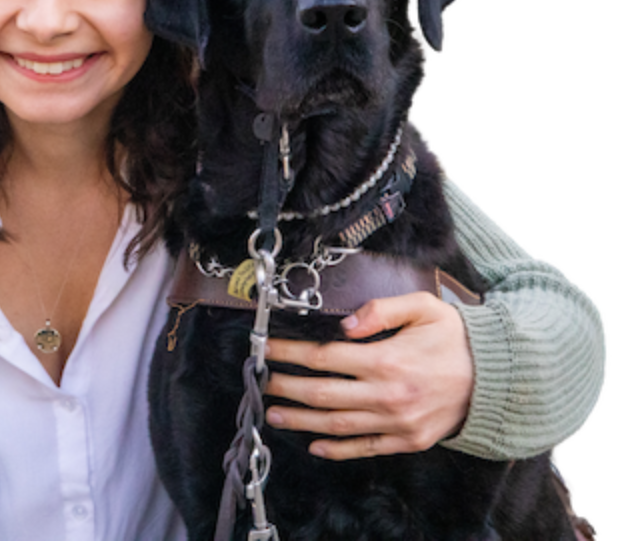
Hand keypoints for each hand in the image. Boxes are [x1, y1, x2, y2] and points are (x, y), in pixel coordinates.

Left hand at [263, 292, 473, 460]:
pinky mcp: (407, 441)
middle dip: (286, 387)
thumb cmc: (455, 338)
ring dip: (301, 420)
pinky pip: (364, 448)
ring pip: (337, 425)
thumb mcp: (423, 308)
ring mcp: (397, 422)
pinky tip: (314, 444)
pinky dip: (337, 449)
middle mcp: (388, 395)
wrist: (498, 378)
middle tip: (261, 382)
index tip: (266, 348)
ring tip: (275, 414)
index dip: (290, 353)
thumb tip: (343, 324)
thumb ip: (379, 310)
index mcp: (387, 360)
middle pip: (322, 394)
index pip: (324, 357)